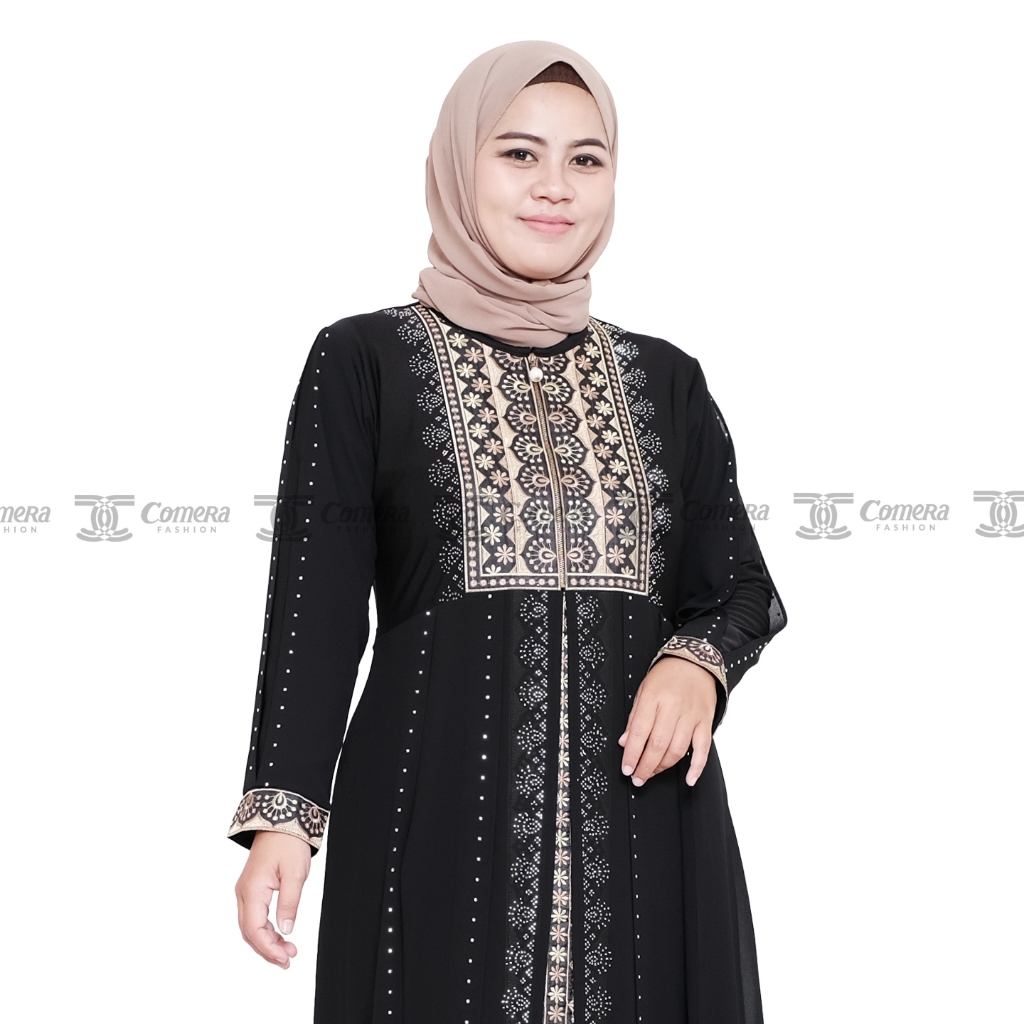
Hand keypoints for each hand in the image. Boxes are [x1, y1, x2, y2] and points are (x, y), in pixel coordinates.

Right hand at [235, 830, 311, 967]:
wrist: (281, 820)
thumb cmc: (288, 842)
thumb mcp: (295, 874)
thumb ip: (289, 904)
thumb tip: (286, 930)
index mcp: (252, 889)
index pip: (254, 929)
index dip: (269, 948)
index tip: (285, 957)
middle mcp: (244, 893)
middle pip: (250, 932)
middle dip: (268, 949)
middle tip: (289, 958)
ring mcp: (246, 891)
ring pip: (251, 926)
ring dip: (267, 941)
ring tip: (287, 950)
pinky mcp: (251, 889)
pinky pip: (253, 917)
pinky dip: (265, 930)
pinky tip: (279, 935)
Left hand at [618, 656, 716, 786]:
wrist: (695, 661)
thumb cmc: (667, 675)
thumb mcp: (644, 689)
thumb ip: (634, 717)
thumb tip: (626, 742)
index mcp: (653, 698)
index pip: (639, 732)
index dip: (632, 754)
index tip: (627, 768)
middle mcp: (673, 707)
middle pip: (658, 744)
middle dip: (645, 766)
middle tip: (638, 777)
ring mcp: (691, 716)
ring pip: (677, 749)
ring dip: (663, 767)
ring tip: (652, 773)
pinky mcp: (706, 721)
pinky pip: (703, 748)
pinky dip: (697, 766)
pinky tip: (689, 779)